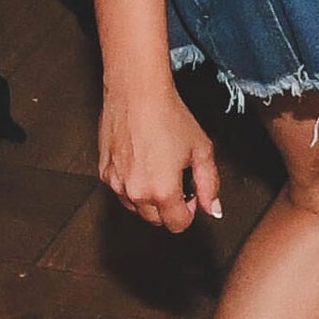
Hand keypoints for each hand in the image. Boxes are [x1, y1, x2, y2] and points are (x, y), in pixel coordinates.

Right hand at [99, 86, 221, 232]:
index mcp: (163, 191)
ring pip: (136, 206)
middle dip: (169, 206)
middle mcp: (136, 193)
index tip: (191, 193)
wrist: (137, 93)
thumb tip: (214, 209)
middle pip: (156, 220)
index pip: (177, 225)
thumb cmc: (170, 117)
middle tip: (176, 177)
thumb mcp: (201, 150)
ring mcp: (116, 183)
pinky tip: (140, 159)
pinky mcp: (104, 171)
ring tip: (158, 165)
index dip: (189, 211)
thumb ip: (209, 184)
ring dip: (148, 196)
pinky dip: (131, 183)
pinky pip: (120, 189)